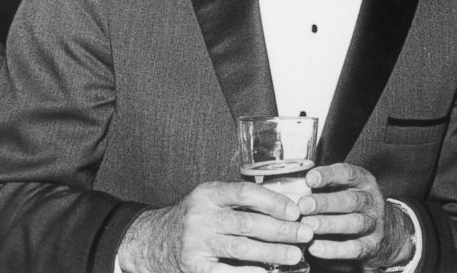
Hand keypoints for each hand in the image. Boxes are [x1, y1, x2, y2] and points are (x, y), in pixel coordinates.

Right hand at [117, 181, 310, 271]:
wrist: (150, 239)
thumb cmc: (193, 216)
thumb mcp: (210, 198)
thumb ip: (240, 200)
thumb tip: (286, 204)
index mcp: (208, 193)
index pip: (245, 193)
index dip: (273, 201)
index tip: (296, 210)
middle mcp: (201, 216)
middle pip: (247, 222)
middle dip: (281, 229)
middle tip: (306, 234)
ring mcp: (196, 243)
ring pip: (240, 248)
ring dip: (272, 253)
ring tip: (295, 255)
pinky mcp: (193, 267)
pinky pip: (225, 272)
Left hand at [300, 163, 414, 269]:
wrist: (386, 233)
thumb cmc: (354, 207)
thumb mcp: (346, 189)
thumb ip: (325, 188)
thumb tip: (296, 190)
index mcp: (364, 181)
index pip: (348, 174)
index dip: (329, 175)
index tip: (309, 179)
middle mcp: (371, 200)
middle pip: (350, 200)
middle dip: (326, 202)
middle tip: (303, 205)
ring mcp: (374, 224)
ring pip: (354, 223)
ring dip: (329, 224)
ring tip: (308, 226)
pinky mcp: (372, 246)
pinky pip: (354, 248)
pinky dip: (334, 249)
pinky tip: (316, 248)